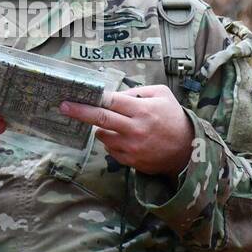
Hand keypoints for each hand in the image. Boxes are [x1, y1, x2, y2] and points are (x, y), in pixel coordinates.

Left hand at [59, 85, 194, 177]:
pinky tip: (125, 138)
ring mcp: (131, 147)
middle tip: (63, 107)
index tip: (73, 96)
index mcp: (142, 110)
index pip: (110, 102)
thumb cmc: (173, 118)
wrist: (187, 150)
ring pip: (102, 135)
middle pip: (100, 119)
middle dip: (79, 112)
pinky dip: (112, 142)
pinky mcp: (130, 160)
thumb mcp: (161, 95)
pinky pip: (110, 149)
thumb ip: (137, 91)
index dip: (90, 98)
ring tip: (117, 125)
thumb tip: (113, 94)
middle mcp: (134, 129)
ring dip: (103, 128)